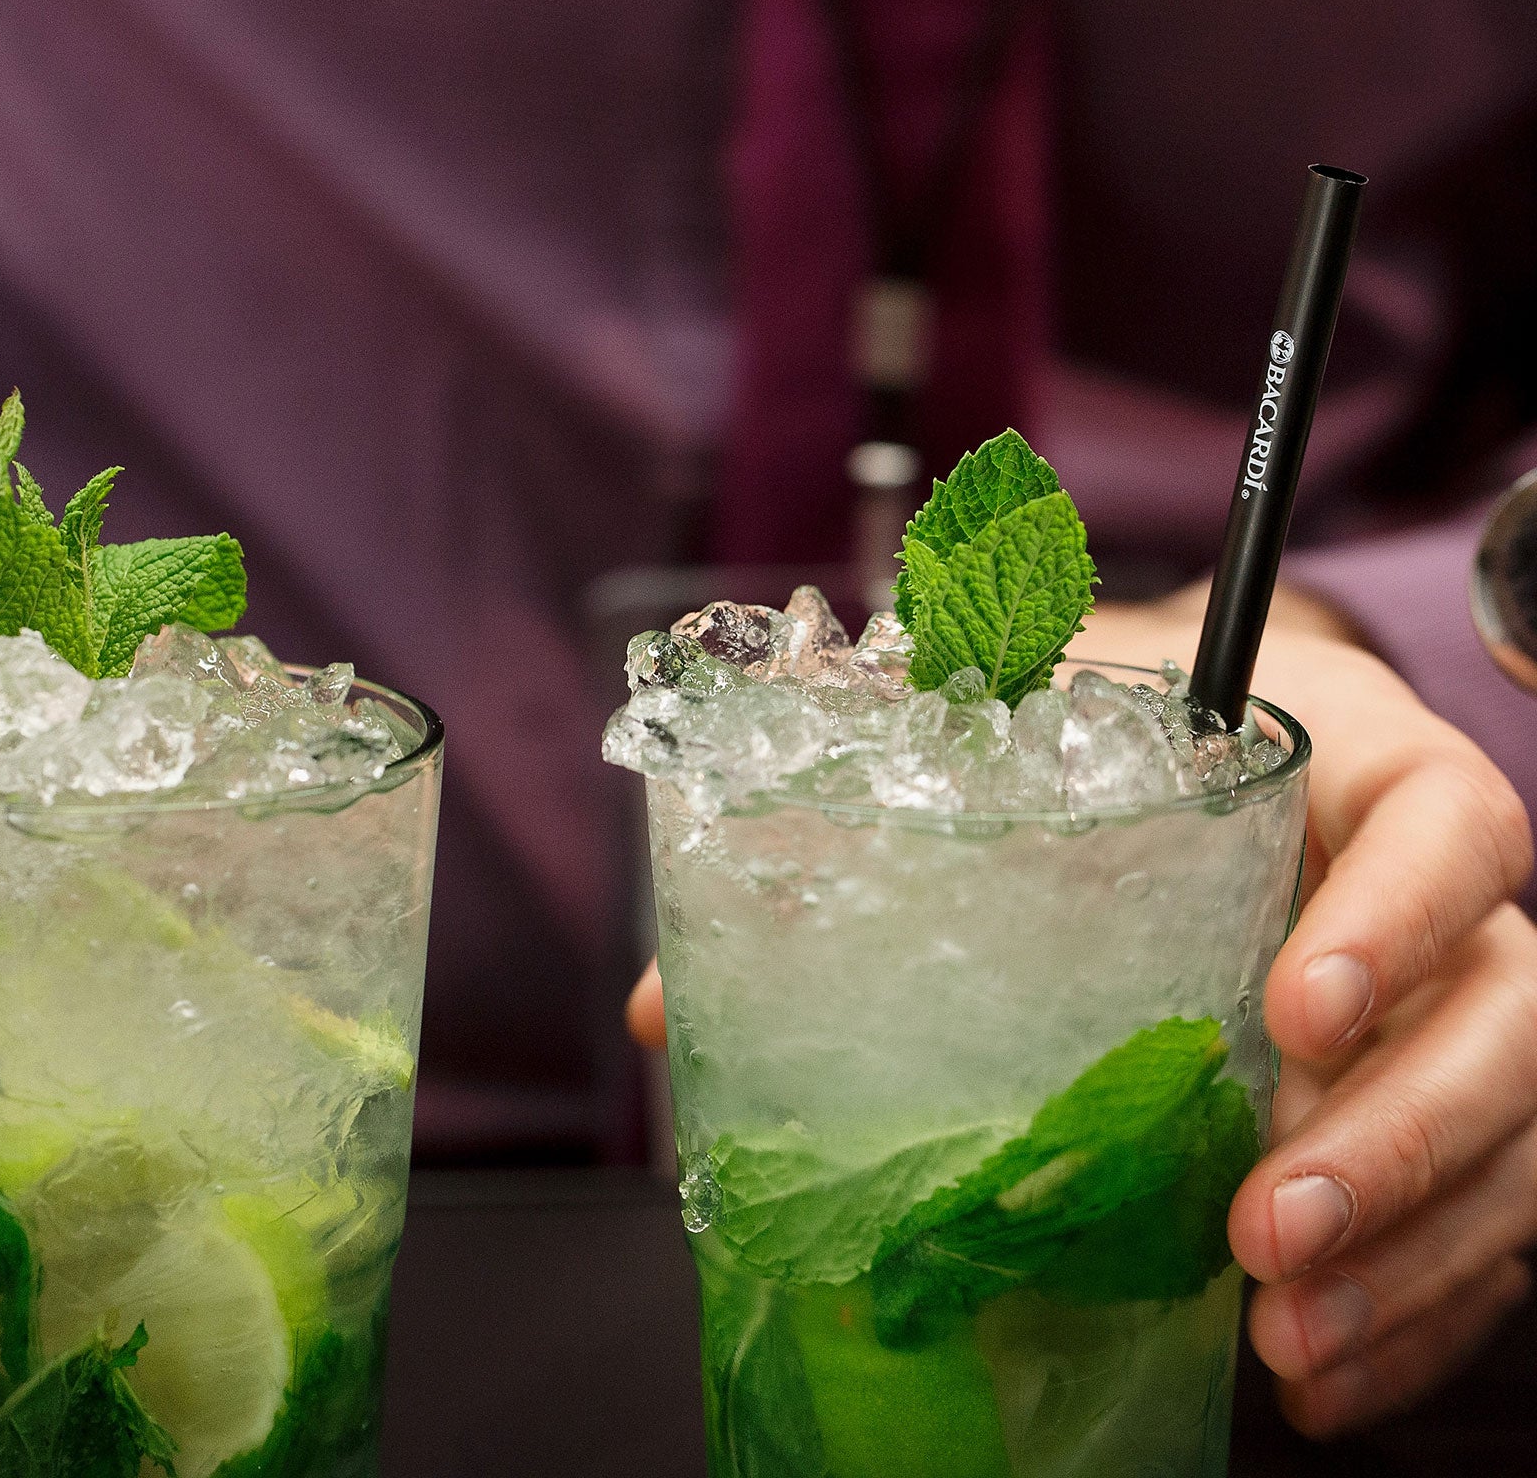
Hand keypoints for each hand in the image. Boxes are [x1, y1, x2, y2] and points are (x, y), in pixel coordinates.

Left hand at [624, 583, 1536, 1434]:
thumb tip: (670, 1010)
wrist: (1193, 751)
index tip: (1295, 1010)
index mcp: (1351, 770)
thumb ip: (854, 834)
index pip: (1448, 827)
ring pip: (1518, 1137)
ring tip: (1283, 1333)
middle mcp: (1434, 893)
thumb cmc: (1103, 745)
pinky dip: (1416, 1314)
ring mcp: (1452, 1010)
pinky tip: (1315, 1379)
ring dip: (1414, 1254)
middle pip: (1508, 1012)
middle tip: (1262, 1223)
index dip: (1398, 918)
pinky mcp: (1446, 1114)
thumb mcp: (1004, 741)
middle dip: (1403, 1136)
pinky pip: (1485, 1227)